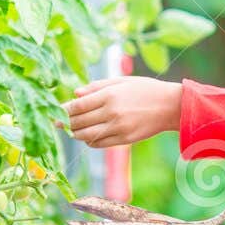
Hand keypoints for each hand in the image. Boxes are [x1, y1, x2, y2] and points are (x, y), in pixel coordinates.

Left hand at [65, 77, 180, 147]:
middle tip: (58, 122)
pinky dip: (89, 141)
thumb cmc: (146, 89)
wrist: (170, 106)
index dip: (62, 110)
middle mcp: (111, 113)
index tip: (54, 112)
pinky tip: (89, 134)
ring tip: (72, 129)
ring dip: (75, 133)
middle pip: (78, 122)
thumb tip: (75, 94)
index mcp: (109, 95)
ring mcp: (117, 128)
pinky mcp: (124, 140)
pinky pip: (98, 144)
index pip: (77, 106)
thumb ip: (96, 86)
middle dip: (66, 123)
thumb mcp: (121, 81)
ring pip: (85, 135)